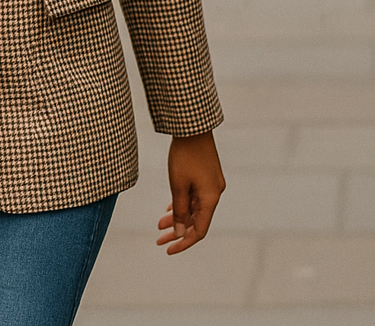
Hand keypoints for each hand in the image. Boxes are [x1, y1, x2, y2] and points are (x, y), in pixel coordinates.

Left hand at [157, 130, 224, 254]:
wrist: (192, 126)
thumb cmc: (184, 155)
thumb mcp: (178, 185)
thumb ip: (180, 211)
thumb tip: (180, 233)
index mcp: (211, 198)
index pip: (200, 230)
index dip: (184, 242)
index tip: (168, 249)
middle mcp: (214, 193)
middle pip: (197, 221)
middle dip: (178, 232)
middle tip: (159, 240)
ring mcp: (211, 184)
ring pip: (195, 209)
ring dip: (178, 218)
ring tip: (160, 225)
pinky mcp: (206, 175)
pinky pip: (195, 197)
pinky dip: (182, 205)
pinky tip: (170, 209)